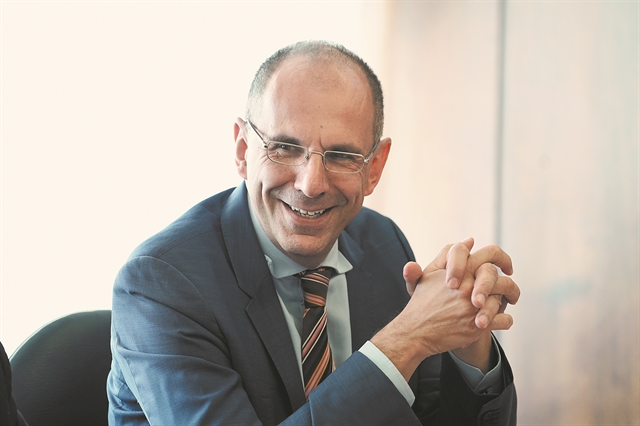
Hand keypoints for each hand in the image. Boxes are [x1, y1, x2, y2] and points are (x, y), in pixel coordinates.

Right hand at [403, 238, 519, 371]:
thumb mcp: (429, 273)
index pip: (488, 254)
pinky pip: (504, 320)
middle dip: (509, 282)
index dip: (501, 257)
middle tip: (511, 288)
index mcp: (458, 271)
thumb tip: (470, 241)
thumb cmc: (423, 302)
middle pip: (498, 275)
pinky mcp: (477, 326)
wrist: (415, 331)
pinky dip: (505, 321)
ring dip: (508, 299)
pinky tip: (500, 320)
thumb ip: (448, 254)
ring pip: (502, 297)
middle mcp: (466, 286)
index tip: (506, 266)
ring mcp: (472, 306)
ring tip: (510, 301)